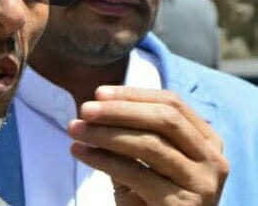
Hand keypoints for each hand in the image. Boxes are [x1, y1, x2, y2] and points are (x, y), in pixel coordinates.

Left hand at [68, 86, 228, 205]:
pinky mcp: (184, 205)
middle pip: (165, 120)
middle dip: (120, 110)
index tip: (98, 93)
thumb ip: (128, 133)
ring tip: (75, 129)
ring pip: (151, 145)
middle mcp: (213, 160)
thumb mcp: (141, 160)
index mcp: (207, 141)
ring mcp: (202, 184)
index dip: (134, 95)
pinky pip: (137, 173)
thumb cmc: (148, 197)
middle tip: (85, 109)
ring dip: (106, 133)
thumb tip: (96, 106)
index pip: (172, 103)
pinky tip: (79, 151)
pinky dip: (102, 159)